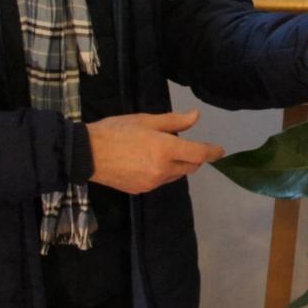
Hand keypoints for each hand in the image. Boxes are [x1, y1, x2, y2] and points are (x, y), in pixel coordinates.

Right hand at [86, 111, 225, 193]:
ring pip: (176, 175)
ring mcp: (152, 182)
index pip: (199, 154)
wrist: (86, 154)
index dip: (212, 152)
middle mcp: (162, 169)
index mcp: (165, 149)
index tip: (220, 151)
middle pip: (190, 167)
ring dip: (177, 165)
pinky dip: (163, 172)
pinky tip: (147, 162)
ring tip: (159, 151)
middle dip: (193, 157)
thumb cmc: (116, 130)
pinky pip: (161, 181)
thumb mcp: (145, 120)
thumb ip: (174, 121)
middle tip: (183, 145)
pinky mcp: (141, 190)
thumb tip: (196, 117)